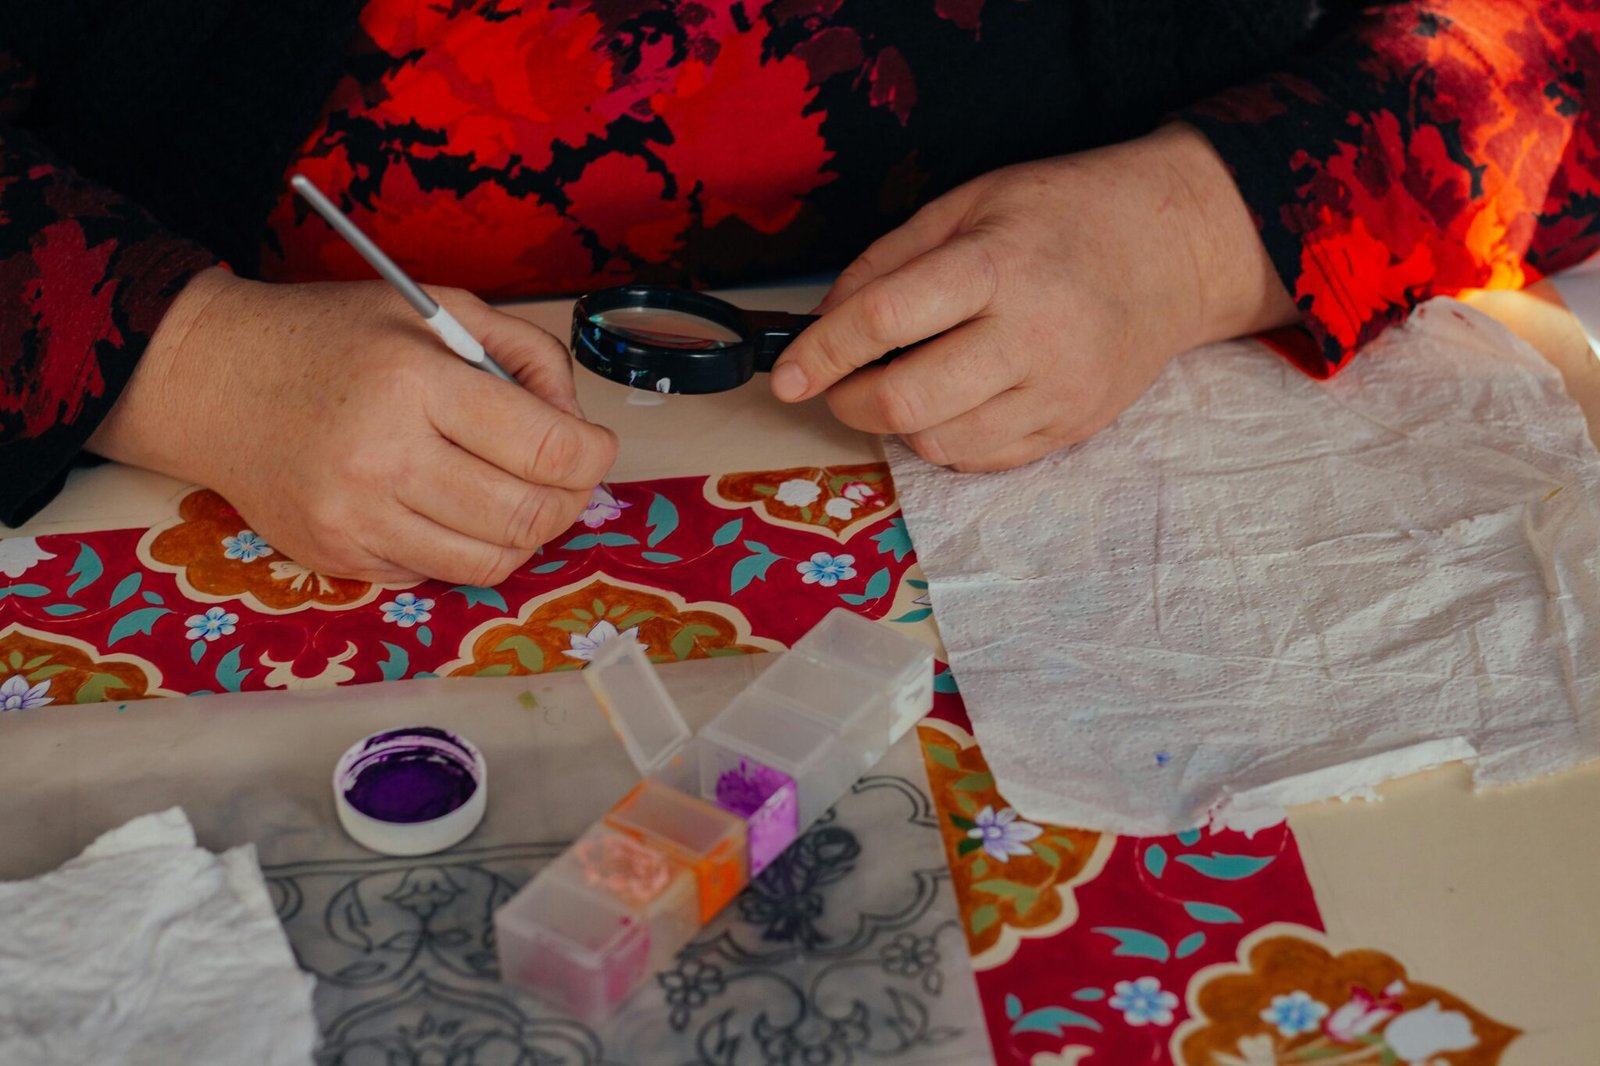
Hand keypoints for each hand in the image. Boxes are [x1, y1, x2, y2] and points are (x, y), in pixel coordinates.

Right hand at [89, 270, 617, 584]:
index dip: (592, 454)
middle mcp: (383, 458)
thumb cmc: (332, 340)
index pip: (544, 448)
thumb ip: (524, 355)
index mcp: (414, 382)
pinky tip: (449, 504)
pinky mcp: (340, 560)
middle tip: (567, 475)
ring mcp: (357, 519)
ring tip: (515, 491)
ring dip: (526, 532)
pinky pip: (440, 573)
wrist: (214, 383)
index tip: (594, 444)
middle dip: (571, 499)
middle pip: (529, 516)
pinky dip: (465, 546)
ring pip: (492, 561)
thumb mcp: (435, 310)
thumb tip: (575, 424)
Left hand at [769, 123, 1296, 470]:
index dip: (820, 354)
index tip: (786, 376)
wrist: (1175, 250)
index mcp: (998, 265)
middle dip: (848, 402)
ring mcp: (1058, 391)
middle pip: (907, 402)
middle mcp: (1031, 335)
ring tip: (905, 383)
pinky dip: (946, 441)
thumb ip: (888, 261)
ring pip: (939, 445)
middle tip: (838, 385)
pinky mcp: (1074, 428)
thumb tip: (824, 324)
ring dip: (897, 425)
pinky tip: (952, 402)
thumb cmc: (1063, 215)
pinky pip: (982, 461)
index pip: (884, 321)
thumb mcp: (969, 202)